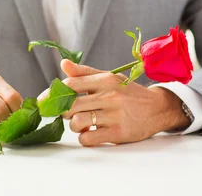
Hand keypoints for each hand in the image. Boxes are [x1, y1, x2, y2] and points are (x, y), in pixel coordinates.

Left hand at [59, 60, 188, 146]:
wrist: (158, 108)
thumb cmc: (129, 93)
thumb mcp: (110, 78)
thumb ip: (85, 73)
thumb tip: (64, 64)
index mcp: (105, 80)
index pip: (71, 85)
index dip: (52, 94)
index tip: (43, 101)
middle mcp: (109, 96)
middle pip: (69, 106)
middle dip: (61, 112)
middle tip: (64, 114)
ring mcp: (114, 115)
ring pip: (76, 123)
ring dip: (73, 125)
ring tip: (82, 122)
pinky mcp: (118, 133)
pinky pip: (88, 138)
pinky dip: (84, 137)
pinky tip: (91, 132)